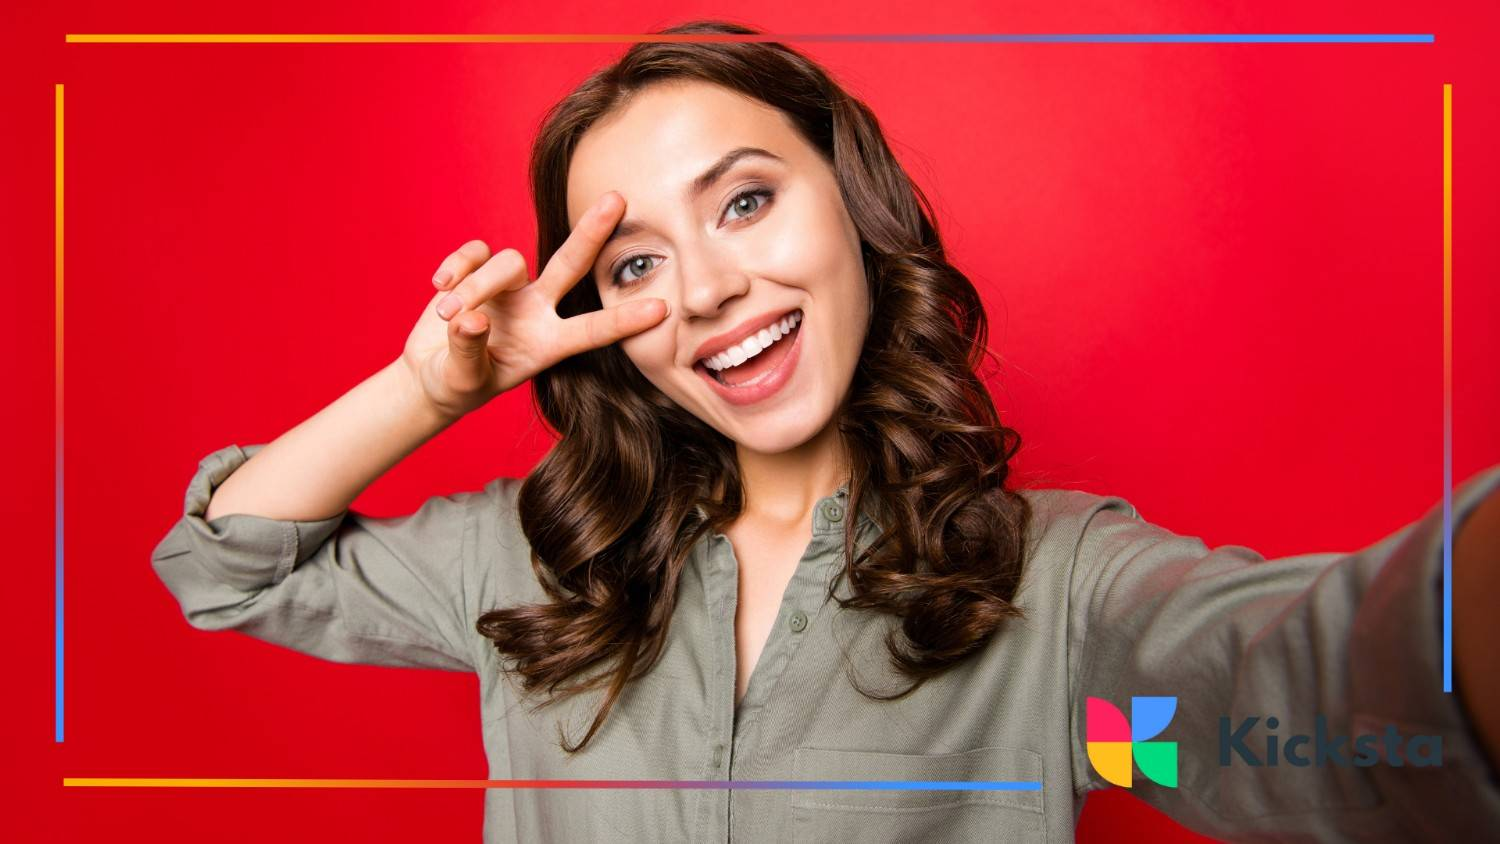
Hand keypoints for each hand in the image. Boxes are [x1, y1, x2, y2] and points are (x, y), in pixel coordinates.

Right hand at [400, 191, 668, 420]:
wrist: (429, 374)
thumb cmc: (457, 383)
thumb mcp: (463, 379)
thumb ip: (468, 350)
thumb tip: (472, 318)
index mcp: (547, 344)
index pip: (592, 331)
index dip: (624, 321)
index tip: (662, 310)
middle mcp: (537, 310)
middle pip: (571, 264)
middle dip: (592, 232)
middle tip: (617, 198)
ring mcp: (510, 288)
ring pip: (508, 262)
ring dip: (477, 285)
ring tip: (448, 314)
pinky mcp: (478, 270)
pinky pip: (476, 252)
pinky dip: (457, 266)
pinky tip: (440, 288)